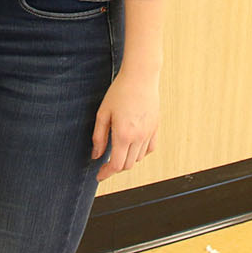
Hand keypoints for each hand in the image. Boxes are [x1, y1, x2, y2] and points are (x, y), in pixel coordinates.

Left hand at [91, 65, 159, 181]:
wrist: (140, 77)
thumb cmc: (120, 92)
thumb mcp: (103, 113)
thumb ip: (99, 137)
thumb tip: (96, 155)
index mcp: (123, 135)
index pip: (116, 165)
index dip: (106, 173)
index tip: (99, 175)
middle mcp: (138, 137)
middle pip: (127, 165)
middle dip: (115, 167)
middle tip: (105, 163)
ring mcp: (149, 133)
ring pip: (138, 158)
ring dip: (127, 159)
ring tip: (118, 151)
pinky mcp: (156, 128)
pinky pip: (150, 148)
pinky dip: (141, 152)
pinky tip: (133, 146)